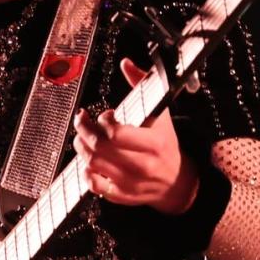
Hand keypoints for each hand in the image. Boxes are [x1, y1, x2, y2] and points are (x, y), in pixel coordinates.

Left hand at [72, 58, 199, 213]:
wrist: (178, 182)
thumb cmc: (166, 144)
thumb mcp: (161, 115)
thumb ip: (143, 87)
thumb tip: (126, 64)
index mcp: (153, 144)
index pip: (116, 133)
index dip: (103, 121)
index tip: (105, 115)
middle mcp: (141, 165)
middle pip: (99, 148)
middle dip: (83, 131)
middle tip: (81, 121)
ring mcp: (129, 183)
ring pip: (92, 164)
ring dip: (81, 147)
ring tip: (82, 137)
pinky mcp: (121, 195)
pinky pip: (94, 185)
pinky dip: (85, 171)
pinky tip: (88, 160)